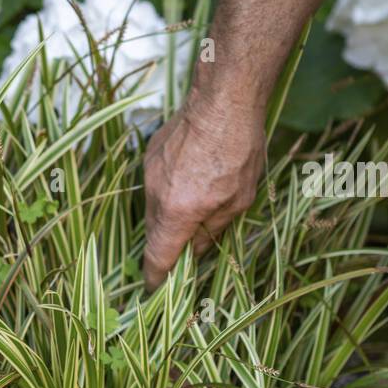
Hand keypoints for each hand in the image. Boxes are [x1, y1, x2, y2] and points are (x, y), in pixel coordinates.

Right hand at [142, 94, 265, 288]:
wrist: (223, 99)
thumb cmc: (238, 150)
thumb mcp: (238, 201)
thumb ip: (213, 231)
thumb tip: (196, 251)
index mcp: (178, 212)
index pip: (157, 257)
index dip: (156, 277)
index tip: (157, 288)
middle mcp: (156, 195)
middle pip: (155, 233)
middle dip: (170, 243)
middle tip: (191, 245)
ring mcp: (149, 174)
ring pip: (154, 208)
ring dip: (172, 214)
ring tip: (200, 200)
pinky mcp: (150, 156)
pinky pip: (156, 185)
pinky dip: (170, 190)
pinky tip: (193, 174)